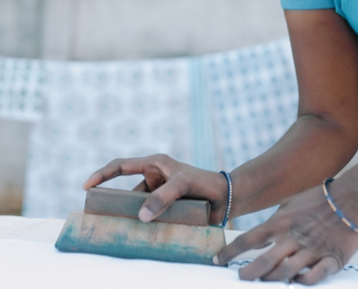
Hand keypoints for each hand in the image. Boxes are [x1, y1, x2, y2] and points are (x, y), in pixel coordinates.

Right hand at [82, 154, 227, 224]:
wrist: (226, 198)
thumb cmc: (205, 183)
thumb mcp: (183, 185)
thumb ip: (163, 197)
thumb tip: (140, 216)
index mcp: (155, 164)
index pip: (121, 166)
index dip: (102, 175)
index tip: (86, 187)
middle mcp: (154, 178)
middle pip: (125, 191)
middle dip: (113, 204)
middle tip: (98, 219)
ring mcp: (159, 194)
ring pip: (137, 208)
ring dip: (130, 219)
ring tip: (119, 233)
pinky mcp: (166, 208)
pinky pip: (148, 218)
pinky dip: (143, 228)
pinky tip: (138, 239)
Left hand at [217, 181, 357, 284]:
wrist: (354, 197)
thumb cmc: (322, 198)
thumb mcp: (292, 203)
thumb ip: (275, 221)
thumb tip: (258, 237)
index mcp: (282, 221)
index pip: (249, 239)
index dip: (231, 252)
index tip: (218, 260)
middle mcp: (293, 237)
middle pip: (264, 262)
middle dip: (248, 274)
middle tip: (240, 278)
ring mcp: (312, 250)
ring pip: (285, 273)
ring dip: (272, 280)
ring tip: (264, 282)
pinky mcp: (331, 260)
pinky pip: (313, 278)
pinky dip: (302, 282)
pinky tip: (296, 282)